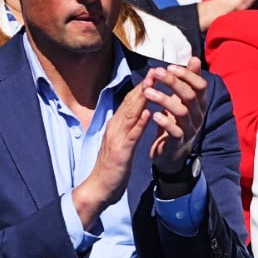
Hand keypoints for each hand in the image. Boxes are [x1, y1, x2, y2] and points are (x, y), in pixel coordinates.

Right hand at [73, 81, 151, 227]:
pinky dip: (140, 123)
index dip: (142, 86)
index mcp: (116, 125)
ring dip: (142, 98)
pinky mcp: (121, 152)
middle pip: (130, 103)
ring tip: (154, 83)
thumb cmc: (112, 167)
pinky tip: (149, 113)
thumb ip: (127, 128)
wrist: (99, 188)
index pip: (129, 102)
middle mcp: (115, 128)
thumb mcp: (120, 143)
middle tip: (157, 70)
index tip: (155, 73)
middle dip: (144, 85)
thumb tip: (136, 114)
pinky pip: (132, 136)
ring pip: (130, 114)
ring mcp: (116, 139)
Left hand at [143, 57, 208, 172]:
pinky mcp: (178, 142)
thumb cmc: (176, 121)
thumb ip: (188, 80)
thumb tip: (195, 59)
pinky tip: (154, 114)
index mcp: (199, 104)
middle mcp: (198, 116)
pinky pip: (175, 131)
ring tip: (148, 91)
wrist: (171, 153)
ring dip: (164, 99)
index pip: (200, 86)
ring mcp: (189, 130)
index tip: (170, 67)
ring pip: (182, 112)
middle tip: (156, 72)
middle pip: (190, 96)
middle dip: (173, 82)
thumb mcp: (183, 100)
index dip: (187, 75)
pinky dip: (165, 122)